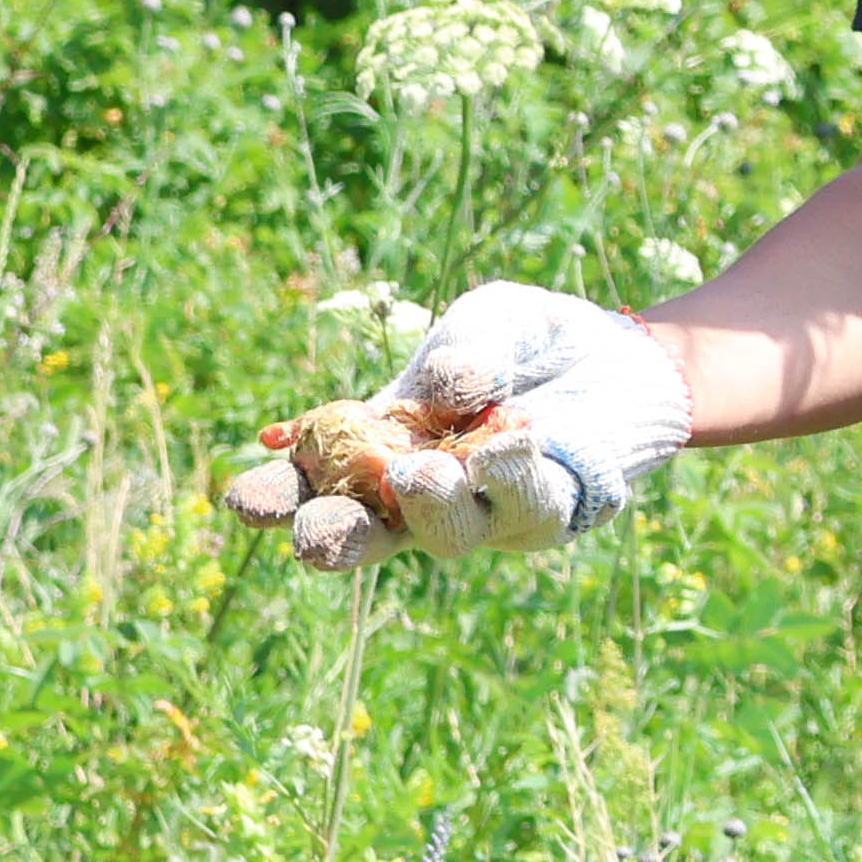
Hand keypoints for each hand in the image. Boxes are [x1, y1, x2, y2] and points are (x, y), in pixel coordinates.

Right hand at [221, 278, 691, 570]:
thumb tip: (451, 386)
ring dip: (429, 507)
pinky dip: (513, 477)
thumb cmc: (529, 344)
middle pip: (367, 536)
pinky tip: (508, 443)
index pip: (312, 487)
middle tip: (311, 538)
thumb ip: (461, 349)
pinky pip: (526, 506)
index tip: (241, 501)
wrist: (620, 356)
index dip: (277, 499)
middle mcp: (421, 498)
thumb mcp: (486, 323)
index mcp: (375, 452)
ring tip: (420, 473)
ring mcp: (486, 515)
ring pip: (446, 533)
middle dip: (335, 538)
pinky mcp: (549, 515)